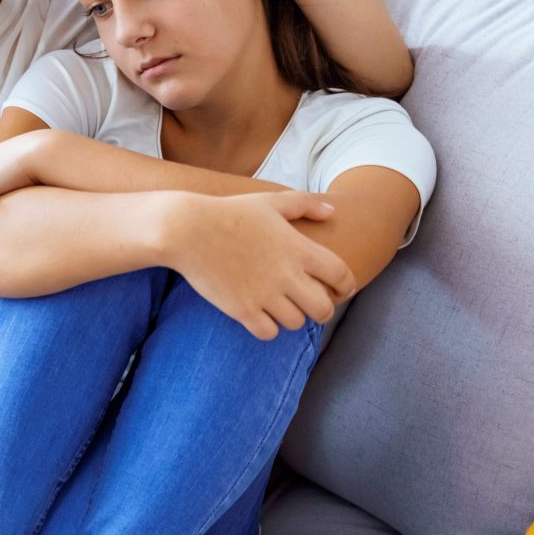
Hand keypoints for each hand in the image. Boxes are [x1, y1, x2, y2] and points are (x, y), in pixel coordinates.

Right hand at [160, 191, 355, 339]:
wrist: (187, 229)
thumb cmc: (229, 212)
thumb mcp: (270, 201)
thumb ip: (305, 204)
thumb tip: (332, 211)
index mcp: (298, 248)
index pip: (341, 276)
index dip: (346, 286)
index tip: (340, 290)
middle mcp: (286, 275)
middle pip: (323, 309)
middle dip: (322, 310)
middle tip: (311, 305)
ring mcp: (264, 294)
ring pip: (295, 323)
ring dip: (292, 317)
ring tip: (280, 306)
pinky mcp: (241, 309)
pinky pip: (268, 333)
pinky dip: (268, 328)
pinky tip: (259, 314)